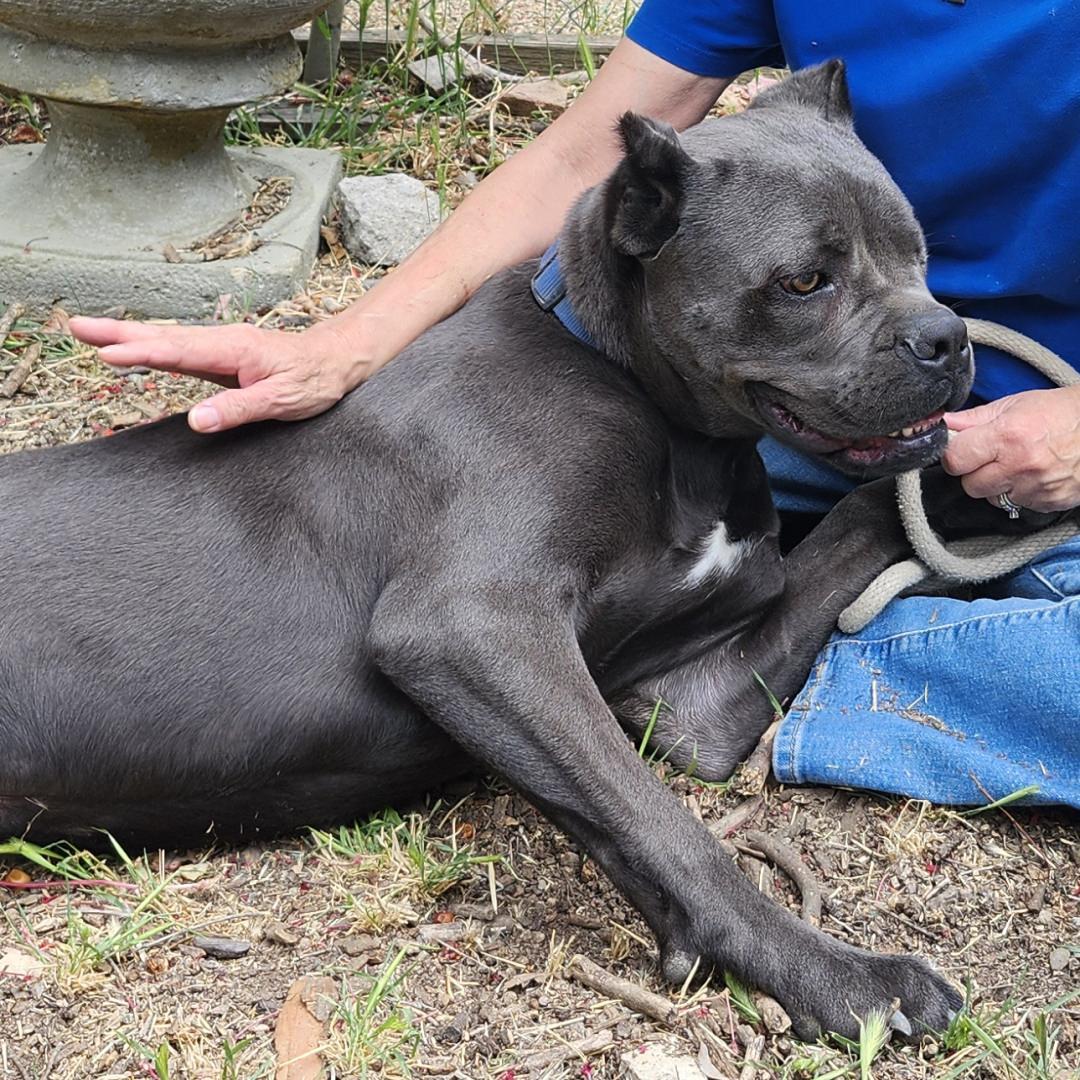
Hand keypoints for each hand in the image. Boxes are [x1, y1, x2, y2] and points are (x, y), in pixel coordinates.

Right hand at [69, 317, 368, 432]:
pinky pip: (181, 349)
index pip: (180, 352)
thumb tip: (198, 420)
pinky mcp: (222, 357)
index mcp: (234, 349)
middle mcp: (223, 342)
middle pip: (164, 337)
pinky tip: (136, 349)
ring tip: (90, 333)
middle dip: (119, 333)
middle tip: (75, 326)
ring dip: (129, 336)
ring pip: (169, 340)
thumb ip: (240, 409)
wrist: (337, 360)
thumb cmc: (315, 379)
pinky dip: (153, 346)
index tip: (108, 355)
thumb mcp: (283, 400)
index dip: (143, 354)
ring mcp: (221, 347)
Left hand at [942, 385, 1079, 512]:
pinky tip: (1032, 474)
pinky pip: (1017, 505)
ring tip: (1015, 464)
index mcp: (1007, 436)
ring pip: (991, 499)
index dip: (954, 455)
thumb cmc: (1060, 413)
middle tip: (991, 457)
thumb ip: (974, 418)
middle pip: (969, 485)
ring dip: (996, 485)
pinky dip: (1019, 493)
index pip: (955, 460)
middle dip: (974, 472)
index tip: (961, 449)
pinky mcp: (1048, 503)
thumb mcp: (1015, 405)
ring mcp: (1035, 488)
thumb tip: (944, 425)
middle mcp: (1020, 466)